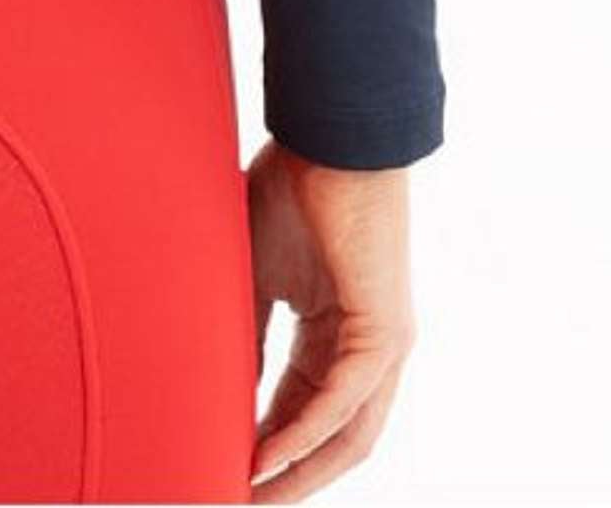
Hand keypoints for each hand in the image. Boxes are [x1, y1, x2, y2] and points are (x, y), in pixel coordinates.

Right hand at [246, 141, 416, 499]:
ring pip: (346, 433)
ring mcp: (383, 344)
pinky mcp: (384, 333)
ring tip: (254, 494)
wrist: (329, 138)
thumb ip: (249, 328)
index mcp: (338, 332)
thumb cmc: (294, 188)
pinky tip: (268, 453)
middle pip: (333, 438)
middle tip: (239, 499)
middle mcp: (369, 349)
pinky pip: (343, 400)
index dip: (268, 444)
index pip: (305, 408)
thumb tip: (227, 383)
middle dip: (287, 476)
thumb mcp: (258, 271)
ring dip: (300, 471)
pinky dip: (305, 432)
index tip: (226, 465)